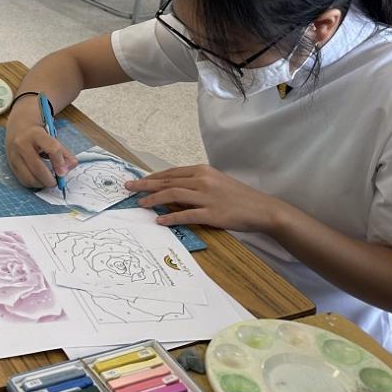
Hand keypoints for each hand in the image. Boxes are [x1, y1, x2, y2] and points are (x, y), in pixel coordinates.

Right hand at [4, 101, 77, 187]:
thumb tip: (67, 170)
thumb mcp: (53, 138)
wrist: (18, 126)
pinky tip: (38, 179)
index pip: (52, 149)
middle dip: (50, 180)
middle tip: (56, 182)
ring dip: (41, 184)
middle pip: (38, 168)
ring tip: (47, 180)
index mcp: (35, 134)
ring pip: (29, 177)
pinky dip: (33, 183)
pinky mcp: (10, 164)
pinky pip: (22, 180)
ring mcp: (14, 155)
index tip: (63, 172)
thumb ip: (65, 154)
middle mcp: (22, 144)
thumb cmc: (38, 133)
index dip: (60, 163)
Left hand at [124, 165, 284, 232]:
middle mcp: (202, 180)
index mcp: (203, 170)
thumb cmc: (239, 196)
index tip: (139, 181)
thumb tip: (174, 186)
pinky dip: (171, 217)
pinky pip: (186, 215)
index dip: (153, 177)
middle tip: (128, 188)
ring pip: (172, 194)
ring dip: (153, 199)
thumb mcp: (217, 181)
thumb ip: (196, 182)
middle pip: (167, 181)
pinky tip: (160, 220)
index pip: (171, 172)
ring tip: (140, 204)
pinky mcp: (212, 214)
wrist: (263, 209)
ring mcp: (207, 197)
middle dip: (145, 185)